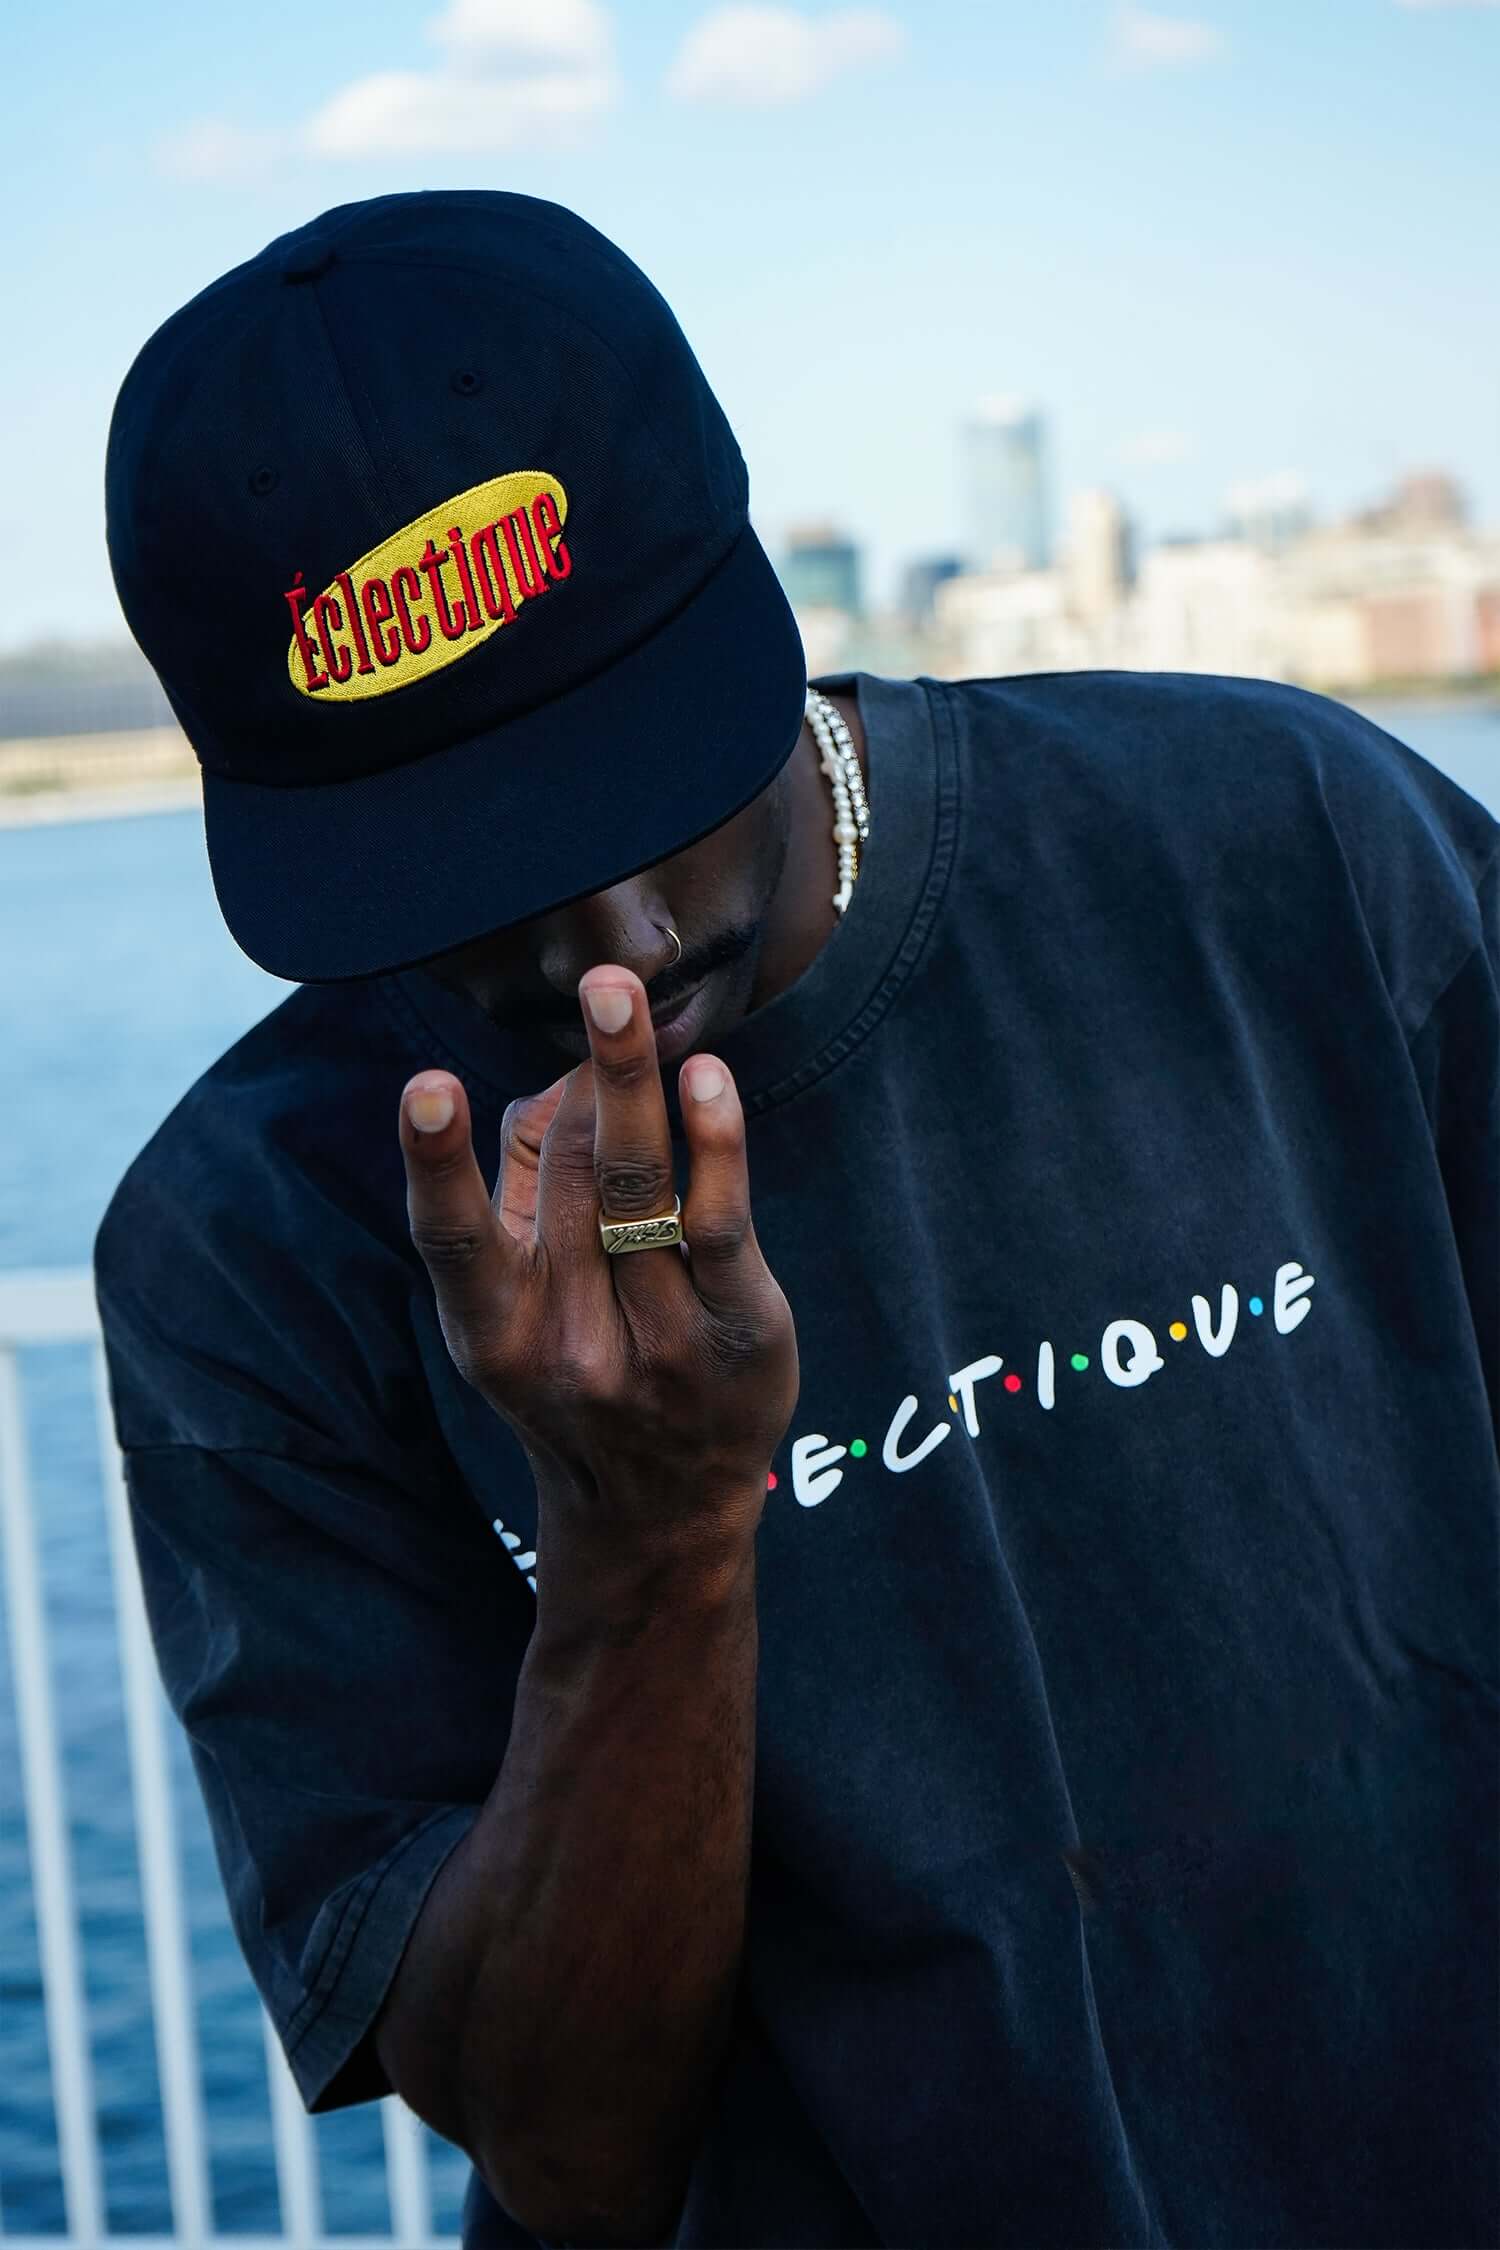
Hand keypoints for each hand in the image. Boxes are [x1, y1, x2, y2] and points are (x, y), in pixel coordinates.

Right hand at [398, 967, 798, 1567]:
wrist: (662, 1511)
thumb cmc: (576, 1362)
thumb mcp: (517, 1299)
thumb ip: (527, 1178)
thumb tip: (567, 1067)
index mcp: (493, 1330)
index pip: (458, 1240)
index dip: (439, 1161)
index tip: (428, 1086)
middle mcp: (570, 1343)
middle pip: (572, 1182)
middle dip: (592, 1076)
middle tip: (604, 980)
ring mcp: (661, 1344)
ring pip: (640, 1190)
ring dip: (638, 1085)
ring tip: (627, 997)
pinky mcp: (740, 1334)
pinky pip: (721, 1223)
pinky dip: (714, 1143)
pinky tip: (706, 1078)